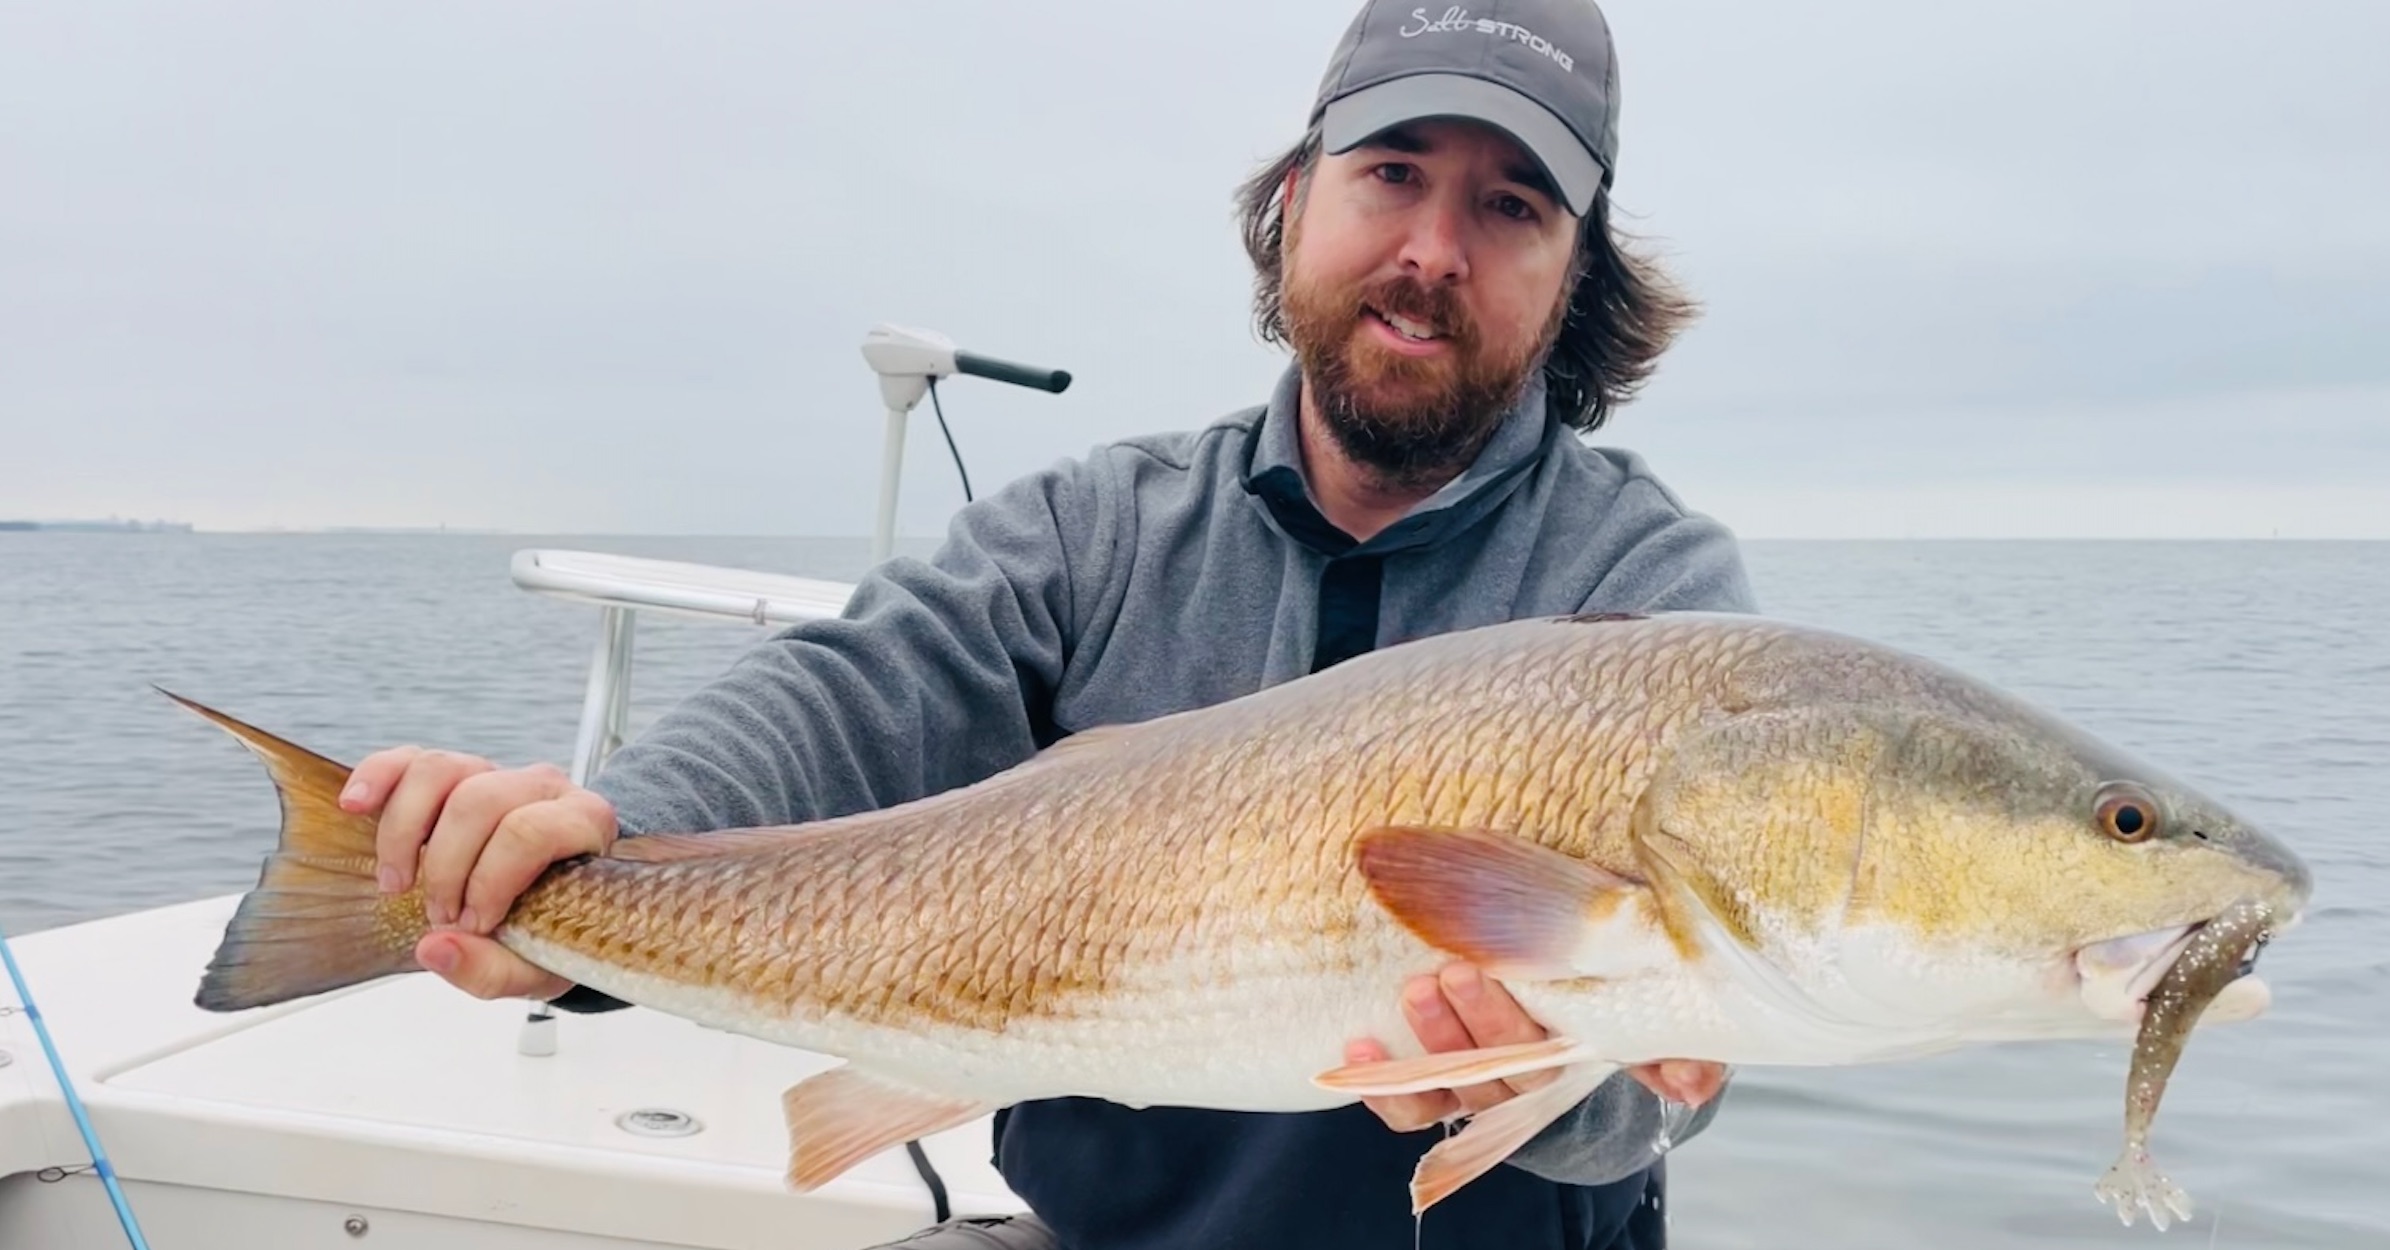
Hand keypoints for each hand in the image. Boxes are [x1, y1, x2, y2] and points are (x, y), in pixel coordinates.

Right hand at [339, 746, 617, 1001]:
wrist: (554, 906)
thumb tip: (434, 948)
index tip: (472, 925)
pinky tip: (354, 806)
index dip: (489, 883)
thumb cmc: (552, 930)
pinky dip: (378, 778)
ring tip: (395, 884)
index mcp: (584, 822)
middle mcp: (544, 786)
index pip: (529, 832)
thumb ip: (491, 970)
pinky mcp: (453, 774)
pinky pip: (410, 760)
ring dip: (404, 833)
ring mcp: (496, 771)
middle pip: (479, 802)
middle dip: (445, 869)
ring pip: (441, 770)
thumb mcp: (535, 968)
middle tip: (439, 917)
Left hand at [1347, 962, 1728, 1131]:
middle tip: (1453, 971)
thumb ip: (1680, 1043)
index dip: (1523, 1029)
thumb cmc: (1620, 992)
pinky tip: (1358, 1043)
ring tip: (1415, 991)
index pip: (1554, 1060)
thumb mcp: (1658, 1010)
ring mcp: (1481, 1084)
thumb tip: (1691, 1081)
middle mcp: (1527, 1078)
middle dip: (1477, 1022)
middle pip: (1502, 1068)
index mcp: (1578, 1059)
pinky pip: (1412, 1105)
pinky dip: (1384, 1084)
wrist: (1585, 990)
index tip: (1504, 974)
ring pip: (1455, 1081)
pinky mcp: (1441, 1087)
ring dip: (1433, 1042)